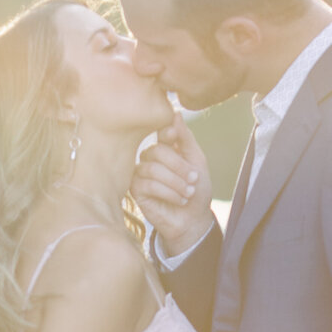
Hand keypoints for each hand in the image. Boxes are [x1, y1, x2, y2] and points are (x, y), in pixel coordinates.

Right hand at [132, 111, 213, 257]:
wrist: (193, 219)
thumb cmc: (196, 189)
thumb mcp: (196, 160)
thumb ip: (185, 138)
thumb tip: (175, 113)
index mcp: (163, 147)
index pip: (160, 132)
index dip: (168, 134)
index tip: (174, 137)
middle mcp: (149, 158)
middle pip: (157, 151)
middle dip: (178, 166)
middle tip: (193, 179)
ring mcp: (140, 174)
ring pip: (153, 169)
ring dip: (175, 182)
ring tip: (187, 192)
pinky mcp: (135, 191)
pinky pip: (148, 184)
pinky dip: (168, 192)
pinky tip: (178, 200)